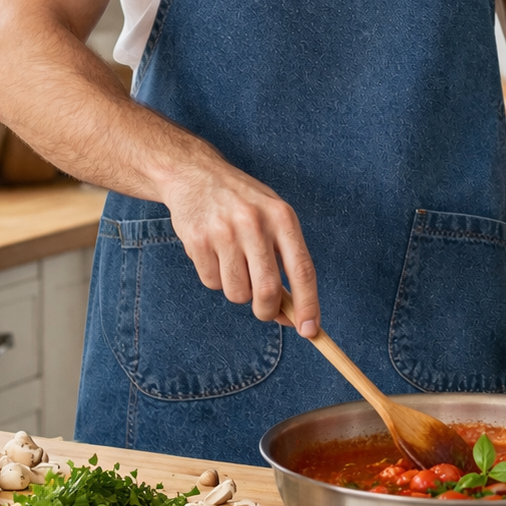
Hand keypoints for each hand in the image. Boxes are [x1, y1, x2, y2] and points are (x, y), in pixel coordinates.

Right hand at [161, 153, 319, 336]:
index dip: (309, 304)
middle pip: (267, 291)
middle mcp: (254, 223)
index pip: (302, 270)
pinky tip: (215, 255)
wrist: (194, 174)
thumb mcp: (273, 215)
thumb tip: (294, 311)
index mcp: (281, 216)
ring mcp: (223, 232)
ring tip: (235, 265)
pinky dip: (216, 279)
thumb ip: (286, 258)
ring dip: (239, 292)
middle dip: (268, 312)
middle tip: (265, 311)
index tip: (311, 330)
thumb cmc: (242, 201)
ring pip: (238, 293)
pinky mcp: (197, 241)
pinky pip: (211, 283)